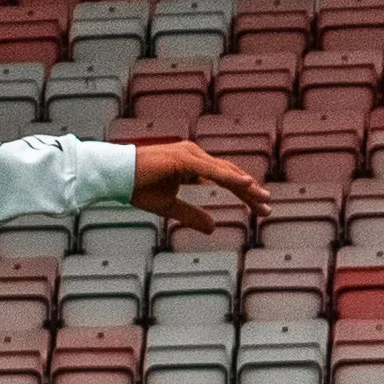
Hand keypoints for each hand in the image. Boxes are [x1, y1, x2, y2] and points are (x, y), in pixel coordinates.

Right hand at [131, 139, 272, 233]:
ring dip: (246, 186)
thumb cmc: (138, 187)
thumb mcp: (170, 207)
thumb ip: (192, 215)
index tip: (259, 207)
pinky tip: (246, 185)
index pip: (225, 178)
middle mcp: (195, 155)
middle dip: (250, 192)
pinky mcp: (184, 159)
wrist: (116, 175)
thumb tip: (214, 228)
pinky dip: (230, 178)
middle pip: (230, 174)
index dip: (244, 193)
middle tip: (268, 207)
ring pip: (225, 172)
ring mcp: (190, 155)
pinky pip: (212, 171)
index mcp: (192, 164)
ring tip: (262, 199)